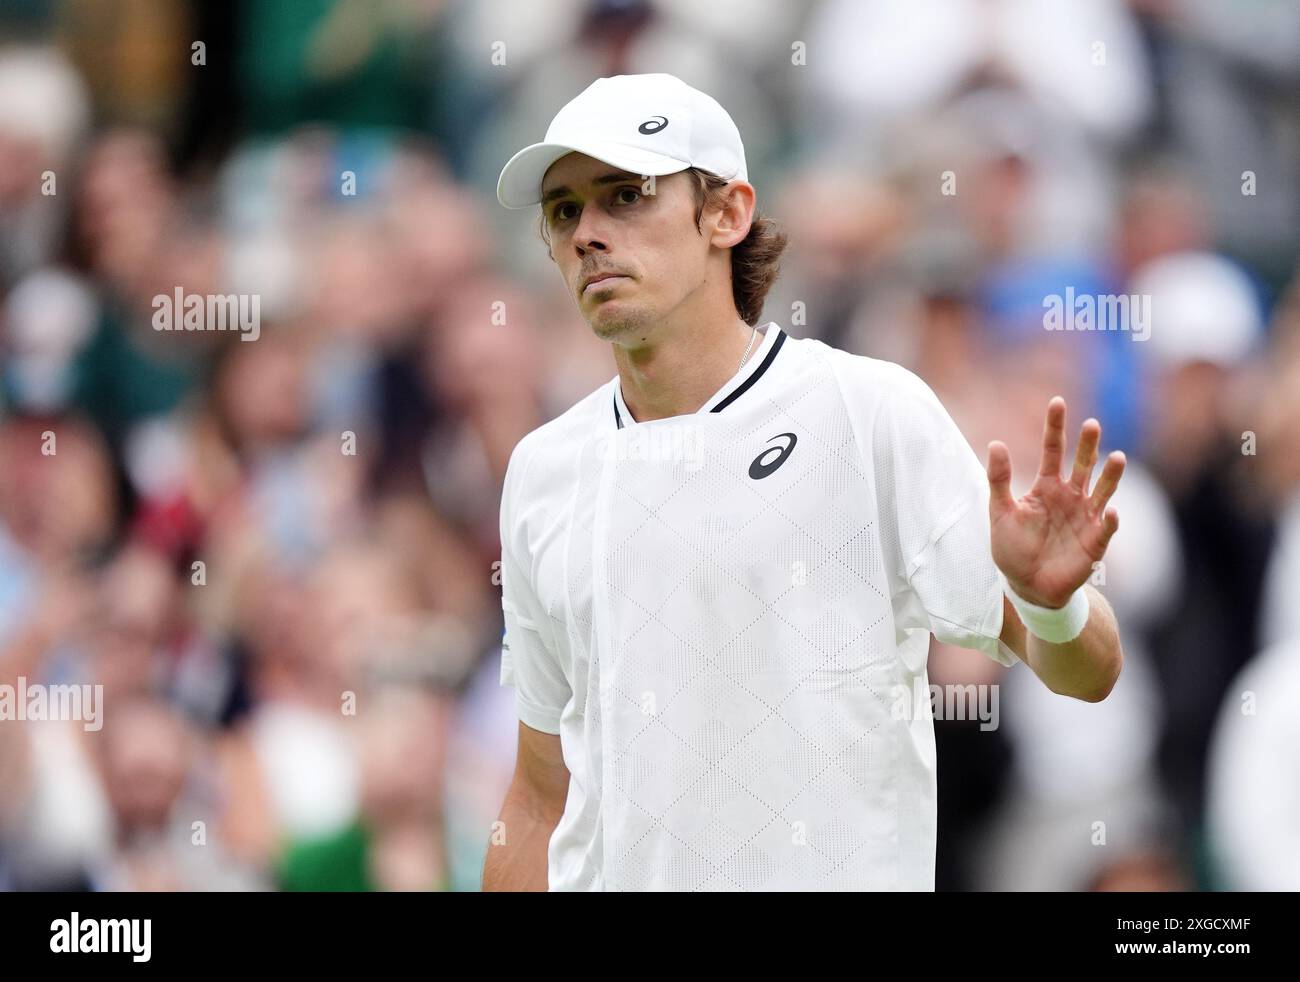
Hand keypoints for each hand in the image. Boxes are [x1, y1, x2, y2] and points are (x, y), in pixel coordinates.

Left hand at [987, 397, 1124, 607]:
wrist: (1027, 585)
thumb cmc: (1013, 549)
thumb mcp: (1000, 512)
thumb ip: (998, 480)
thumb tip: (996, 444)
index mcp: (1046, 486)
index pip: (1053, 451)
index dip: (1055, 428)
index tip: (1058, 402)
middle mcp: (1070, 496)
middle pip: (1082, 464)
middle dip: (1088, 445)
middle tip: (1092, 424)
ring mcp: (1085, 517)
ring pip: (1102, 490)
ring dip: (1110, 475)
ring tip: (1117, 457)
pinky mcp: (1095, 541)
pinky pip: (1105, 527)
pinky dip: (1109, 520)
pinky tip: (1111, 511)